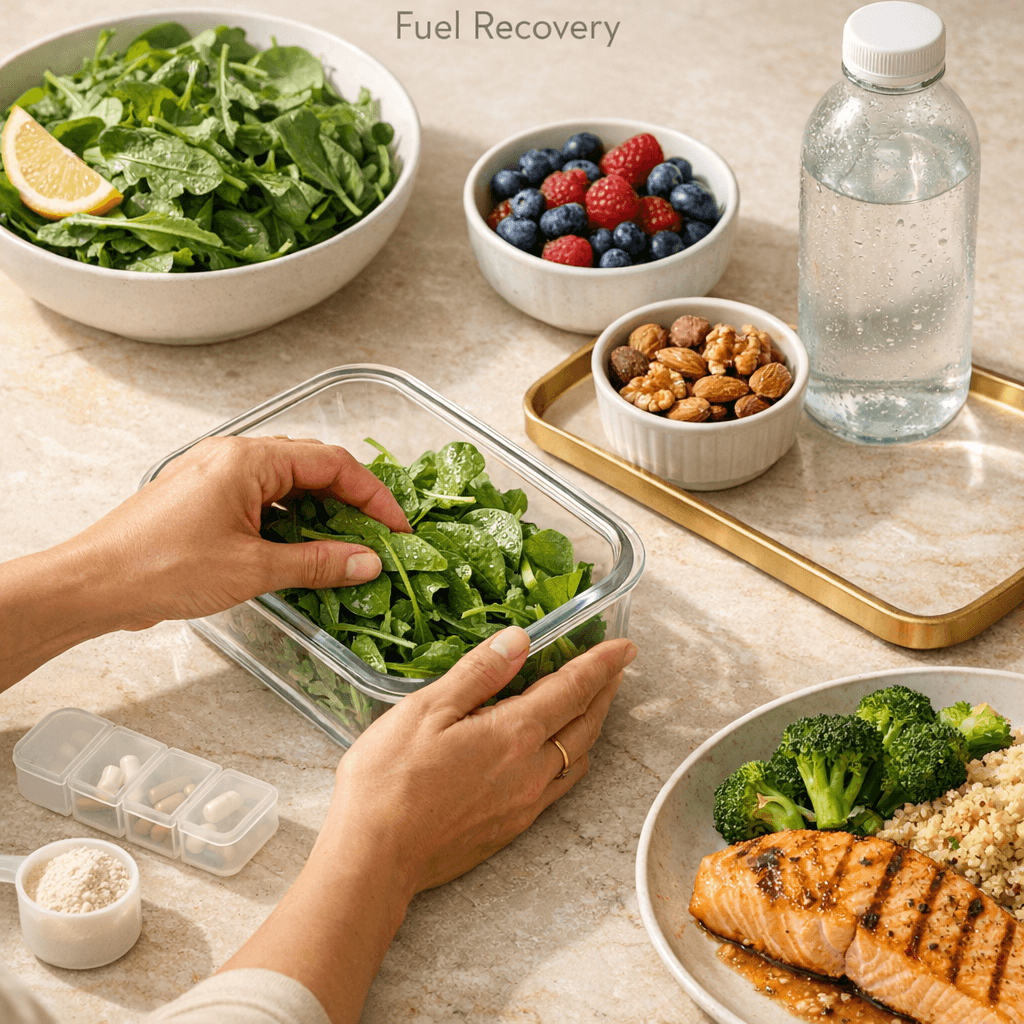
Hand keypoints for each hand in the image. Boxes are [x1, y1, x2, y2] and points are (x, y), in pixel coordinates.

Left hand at [66, 435, 409, 629]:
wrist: (92, 583)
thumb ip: (317, 562)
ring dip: (320, 511)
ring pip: (287, 482)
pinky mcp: (204, 498)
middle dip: (350, 500)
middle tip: (377, 536)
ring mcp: (215, 474)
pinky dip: (290, 519)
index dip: (373, 495)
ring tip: (345, 545)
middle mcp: (233, 455)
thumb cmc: (163, 567)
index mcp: (248, 459)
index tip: (397, 527)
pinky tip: (300, 548)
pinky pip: (262, 498)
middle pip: (312, 465)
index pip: (332, 463)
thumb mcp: (252, 568)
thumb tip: (367, 562)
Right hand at [219, 627, 636, 1023]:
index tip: (625, 646)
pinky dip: (571, 758)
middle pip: (586, 724)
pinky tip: (557, 753)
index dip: (601, 664)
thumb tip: (520, 639)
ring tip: (591, 703)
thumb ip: (478, 673)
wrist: (375, 859)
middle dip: (605, 692)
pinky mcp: (512, 828)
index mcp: (513, 734)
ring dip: (592, 726)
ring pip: (578, 758)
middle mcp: (532, 771)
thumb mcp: (426, 710)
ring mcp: (525, 804)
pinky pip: (560, 786)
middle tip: (615, 668)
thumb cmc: (389, 779)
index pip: (572, 689)